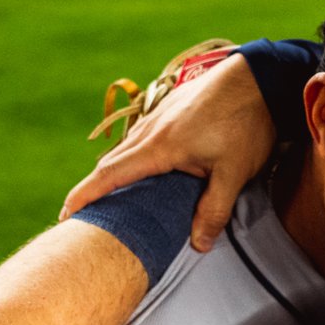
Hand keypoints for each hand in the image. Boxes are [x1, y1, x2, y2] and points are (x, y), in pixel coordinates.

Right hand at [60, 54, 275, 251]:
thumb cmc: (245, 124)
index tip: (66, 214)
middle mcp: (151, 130)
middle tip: (83, 216)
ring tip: (110, 200)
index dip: (86, 195)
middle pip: (112, 163)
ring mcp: (159, 118)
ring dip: (113, 174)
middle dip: (94, 190)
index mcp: (159, 146)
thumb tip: (199, 245)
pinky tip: (142, 172)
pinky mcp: (170, 112)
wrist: (258, 79)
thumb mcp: (234, 173)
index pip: (111, 174)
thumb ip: (214, 210)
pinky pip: (141, 139)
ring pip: (127, 150)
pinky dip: (132, 159)